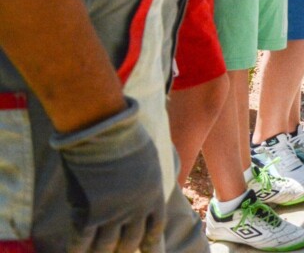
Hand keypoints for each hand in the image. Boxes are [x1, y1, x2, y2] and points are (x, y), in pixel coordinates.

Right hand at [50, 99, 165, 252]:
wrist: (106, 133)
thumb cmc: (127, 138)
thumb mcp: (150, 160)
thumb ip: (148, 180)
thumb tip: (146, 188)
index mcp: (154, 196)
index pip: (155, 229)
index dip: (150, 244)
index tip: (147, 252)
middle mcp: (136, 210)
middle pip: (130, 242)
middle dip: (123, 249)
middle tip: (117, 251)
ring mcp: (112, 214)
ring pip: (106, 246)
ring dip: (100, 252)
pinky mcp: (89, 214)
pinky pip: (82, 241)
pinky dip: (77, 250)